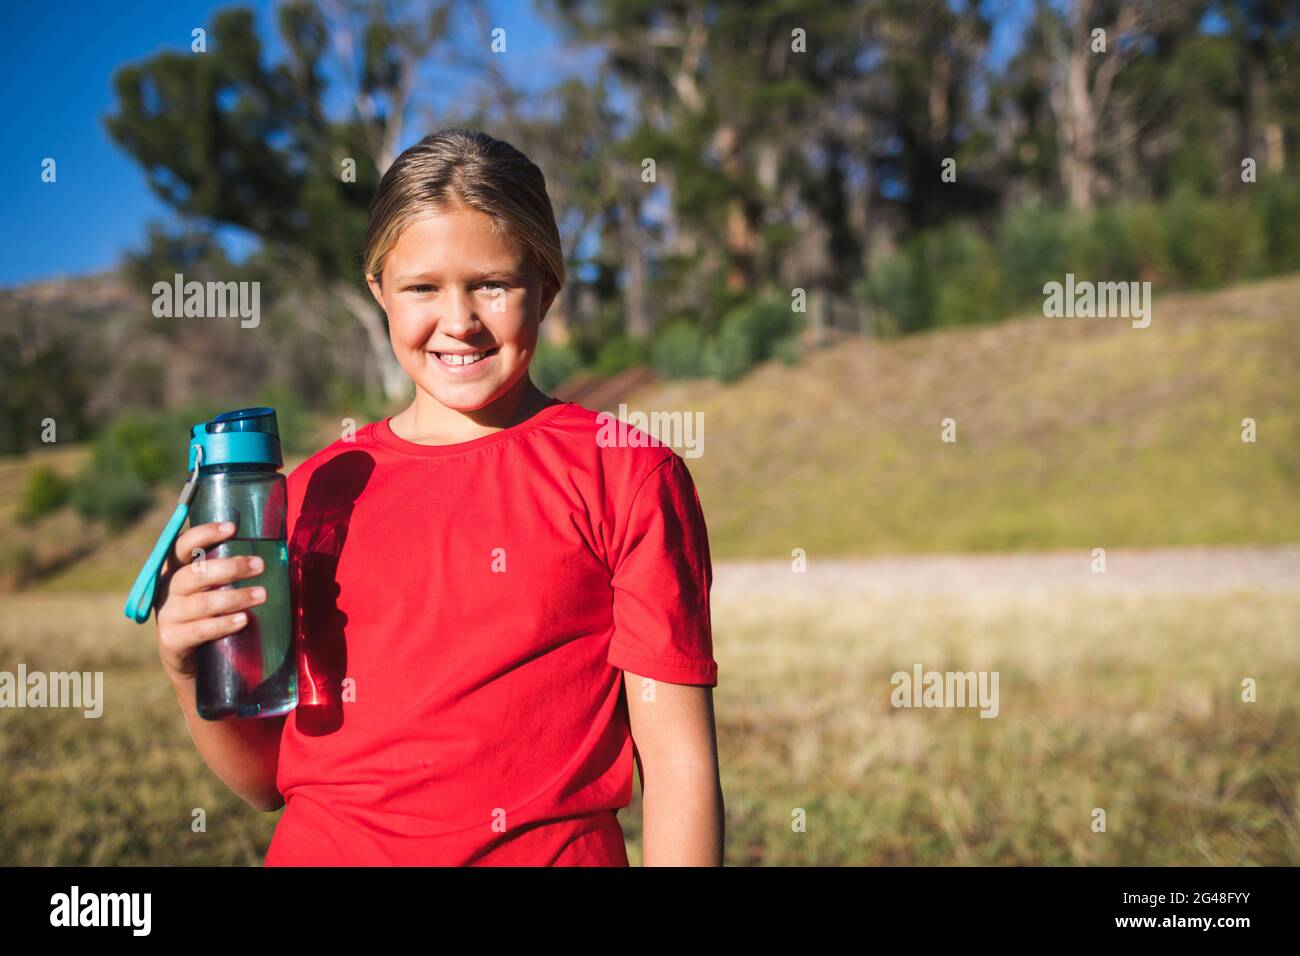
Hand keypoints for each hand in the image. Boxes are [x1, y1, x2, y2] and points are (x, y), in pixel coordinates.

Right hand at [154, 521, 266, 685]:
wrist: (190, 661)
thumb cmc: (208, 613)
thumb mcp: (210, 588)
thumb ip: (224, 571)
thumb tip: (265, 550)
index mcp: (174, 570)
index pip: (182, 546)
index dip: (204, 534)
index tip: (232, 528)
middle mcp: (167, 590)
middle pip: (194, 574)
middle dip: (230, 567)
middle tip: (260, 565)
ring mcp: (167, 616)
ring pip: (201, 603)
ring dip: (234, 597)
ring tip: (262, 595)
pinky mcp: (172, 641)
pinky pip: (199, 630)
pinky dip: (223, 624)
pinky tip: (243, 620)